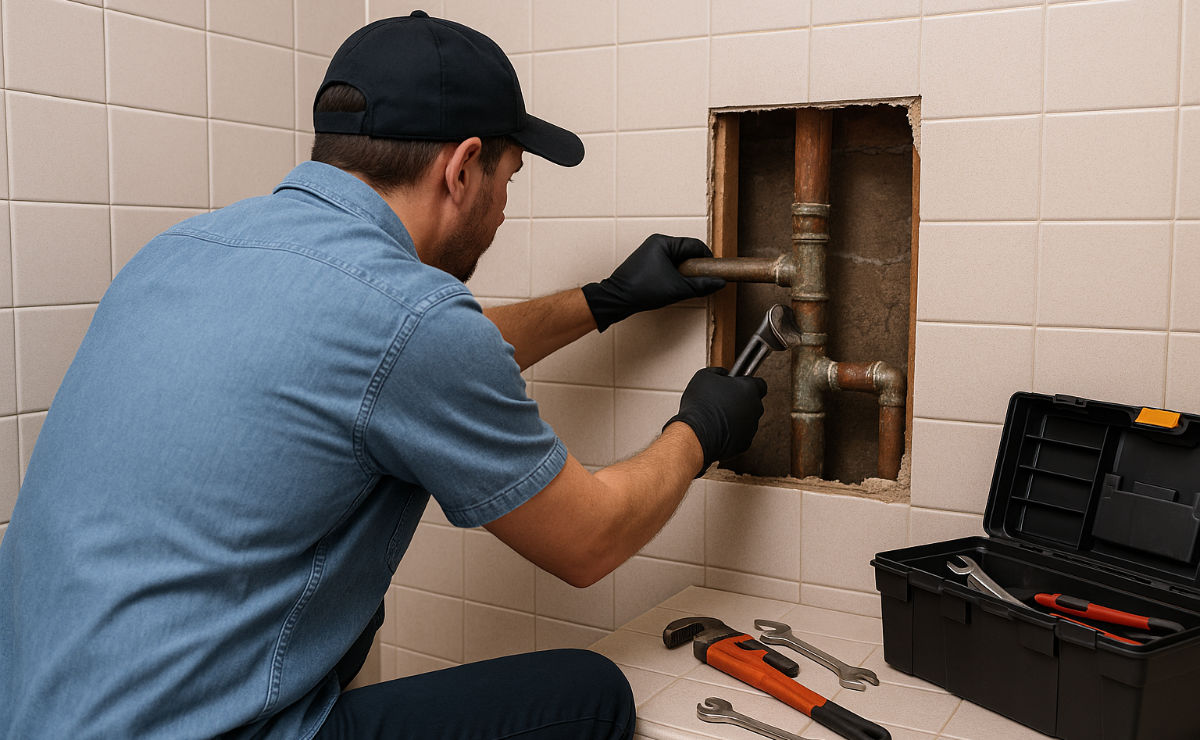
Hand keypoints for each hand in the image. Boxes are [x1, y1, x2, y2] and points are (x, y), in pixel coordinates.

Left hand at [581, 234, 725, 331]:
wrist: (617, 300)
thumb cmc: (642, 290)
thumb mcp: (678, 289)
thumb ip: (701, 285)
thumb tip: (719, 283)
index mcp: (663, 242)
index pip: (694, 245)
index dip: (707, 258)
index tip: (715, 272)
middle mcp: (656, 243)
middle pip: (686, 252)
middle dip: (696, 267)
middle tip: (702, 281)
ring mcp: (650, 252)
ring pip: (678, 259)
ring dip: (685, 272)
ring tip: (687, 286)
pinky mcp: (646, 262)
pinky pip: (668, 264)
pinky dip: (675, 274)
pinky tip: (675, 286)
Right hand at [665, 367, 767, 475]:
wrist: (696, 434)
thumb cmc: (701, 405)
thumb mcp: (704, 376)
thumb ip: (719, 372)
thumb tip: (723, 374)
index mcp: (749, 389)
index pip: (760, 384)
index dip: (747, 384)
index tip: (737, 385)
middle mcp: (755, 408)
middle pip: (753, 403)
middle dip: (741, 402)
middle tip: (723, 401)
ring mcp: (751, 428)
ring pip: (747, 420)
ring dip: (736, 418)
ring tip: (717, 417)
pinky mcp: (745, 444)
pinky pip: (740, 436)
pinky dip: (732, 433)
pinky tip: (717, 430)